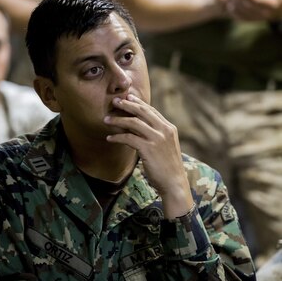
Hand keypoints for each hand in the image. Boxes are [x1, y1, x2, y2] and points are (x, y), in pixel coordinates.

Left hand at [104, 95, 193, 217]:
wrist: (174, 183)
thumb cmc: (168, 167)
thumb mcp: (165, 146)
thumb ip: (156, 135)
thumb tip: (138, 127)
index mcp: (169, 128)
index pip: (151, 111)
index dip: (138, 102)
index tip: (128, 97)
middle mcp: (164, 130)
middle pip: (143, 112)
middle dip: (127, 105)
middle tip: (114, 101)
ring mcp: (157, 139)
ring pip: (134, 123)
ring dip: (118, 120)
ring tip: (106, 119)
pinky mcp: (148, 149)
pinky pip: (128, 138)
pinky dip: (117, 137)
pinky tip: (109, 138)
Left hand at [226, 0, 281, 20]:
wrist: (280, 10)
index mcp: (272, 5)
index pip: (256, 0)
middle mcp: (264, 13)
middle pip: (246, 6)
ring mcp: (257, 18)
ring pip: (240, 12)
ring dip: (234, 1)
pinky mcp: (251, 20)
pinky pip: (239, 17)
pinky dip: (233, 9)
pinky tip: (232, 0)